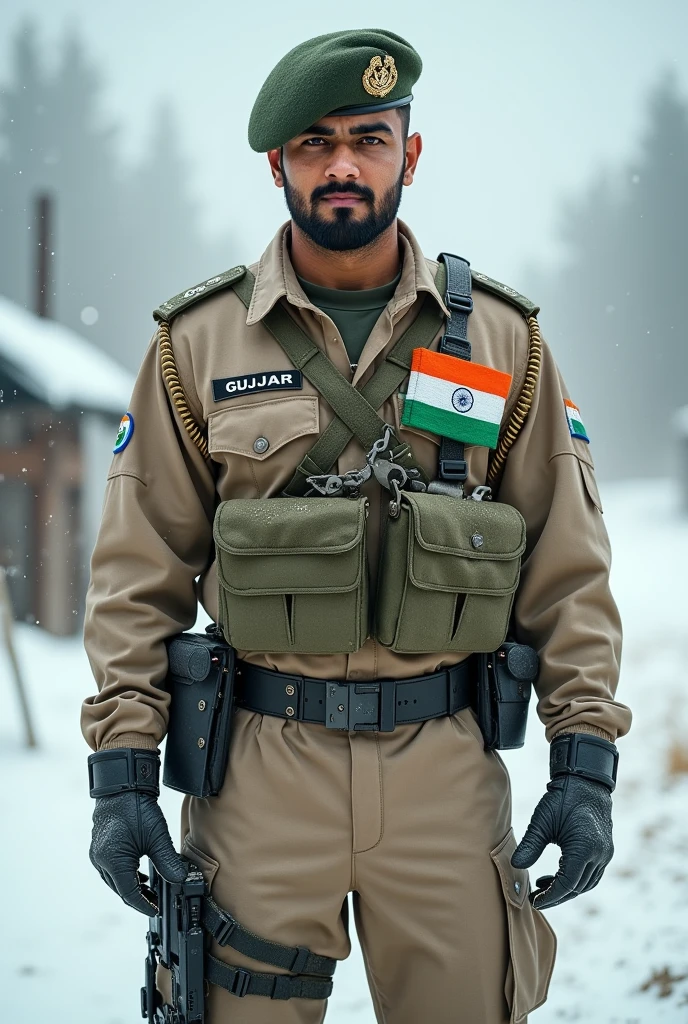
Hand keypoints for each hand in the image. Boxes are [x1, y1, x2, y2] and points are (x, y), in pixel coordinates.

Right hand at [89, 790, 187, 914]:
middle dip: (138, 898)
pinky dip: (125, 876)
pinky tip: (138, 875)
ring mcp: (97, 855)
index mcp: (113, 862)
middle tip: (156, 902)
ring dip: (131, 887)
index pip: (129, 894)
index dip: (143, 904)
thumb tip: (180, 879)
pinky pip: (111, 870)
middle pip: (120, 889)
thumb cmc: (136, 808)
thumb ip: (168, 862)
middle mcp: (101, 861)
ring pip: (115, 881)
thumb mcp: (157, 838)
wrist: (122, 787)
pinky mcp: (99, 848)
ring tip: (150, 891)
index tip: (155, 910)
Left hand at [511, 775, 612, 909]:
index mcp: (584, 849)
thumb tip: (516, 865)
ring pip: (587, 883)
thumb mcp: (542, 821)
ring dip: (567, 888)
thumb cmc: (563, 798)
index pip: (567, 885)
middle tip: (536, 896)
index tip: (534, 900)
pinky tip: (558, 874)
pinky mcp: (605, 849)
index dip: (550, 896)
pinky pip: (592, 873)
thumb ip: (531, 846)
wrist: (586, 780)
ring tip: (544, 885)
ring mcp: (605, 853)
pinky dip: (576, 879)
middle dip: (557, 896)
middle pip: (577, 888)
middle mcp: (599, 855)